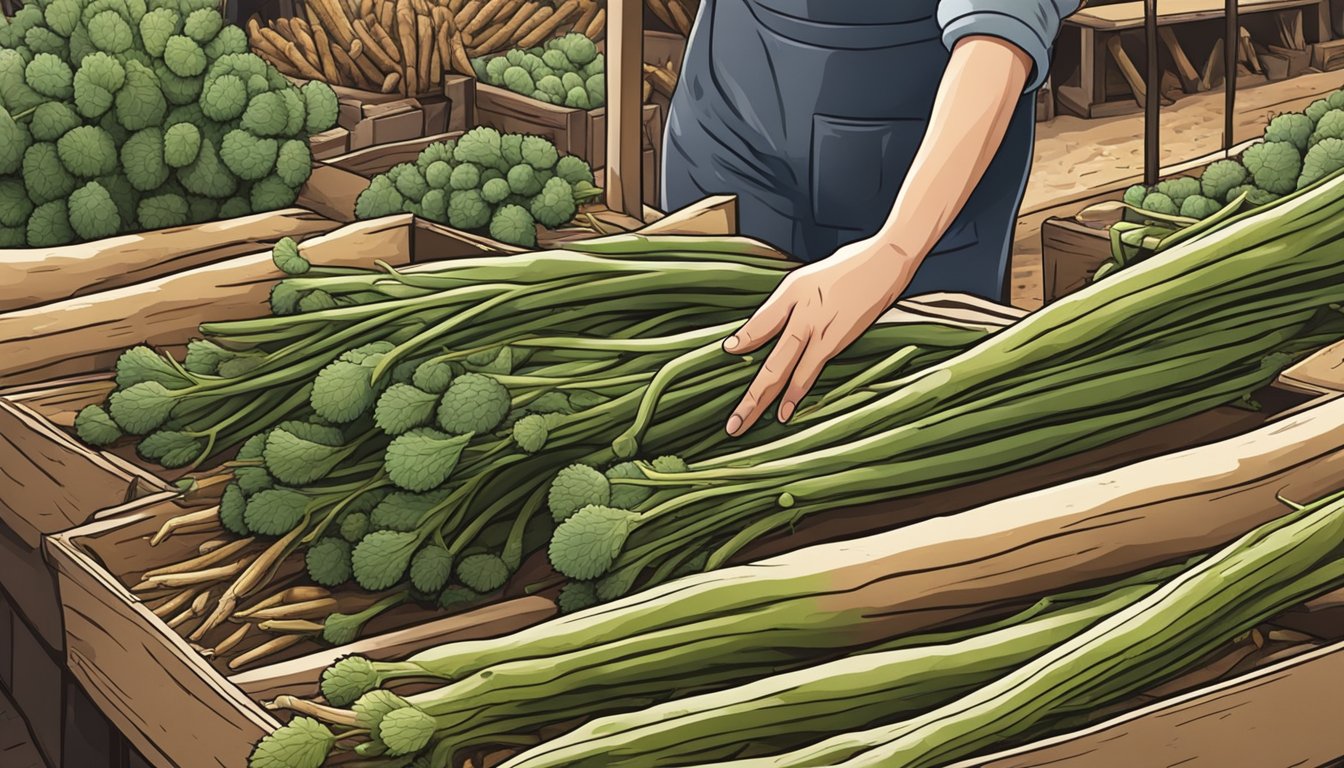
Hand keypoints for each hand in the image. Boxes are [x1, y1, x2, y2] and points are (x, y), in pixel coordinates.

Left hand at [723, 236, 919, 435]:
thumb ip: (782, 305)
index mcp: (791, 293)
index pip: (759, 323)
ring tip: (745, 424)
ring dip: (762, 400)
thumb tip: (754, 330)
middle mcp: (799, 314)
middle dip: (748, 394)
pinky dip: (796, 392)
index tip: (728, 353)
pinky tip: (785, 411)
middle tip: (731, 423)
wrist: (885, 262)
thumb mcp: (806, 278)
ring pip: (782, 372)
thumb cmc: (848, 268)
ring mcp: (817, 330)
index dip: (744, 339)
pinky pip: (809, 371)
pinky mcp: (836, 341)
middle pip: (768, 361)